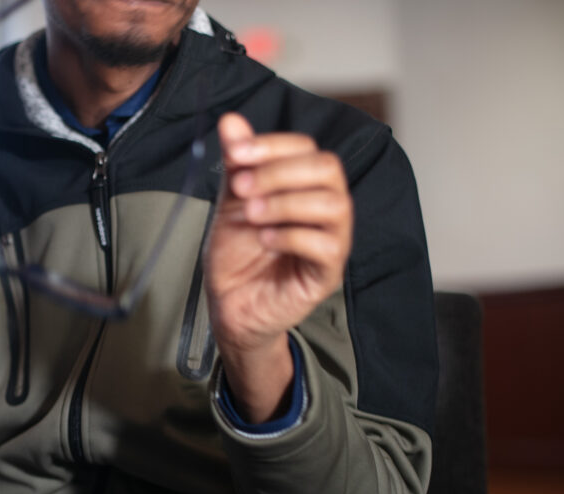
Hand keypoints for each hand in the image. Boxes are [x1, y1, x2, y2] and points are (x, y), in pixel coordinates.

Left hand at [204, 113, 352, 421]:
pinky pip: (327, 246)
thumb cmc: (237, 255)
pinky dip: (292, 236)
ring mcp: (331, 241)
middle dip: (280, 172)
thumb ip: (237, 163)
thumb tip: (231, 120)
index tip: (237, 154)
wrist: (229, 303)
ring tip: (252, 216)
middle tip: (242, 188)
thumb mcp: (232, 202)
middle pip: (327, 170)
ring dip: (286, 203)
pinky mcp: (327, 273)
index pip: (307, 149)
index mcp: (306, 187)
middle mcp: (326, 209)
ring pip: (333, 205)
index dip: (273, 146)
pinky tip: (265, 240)